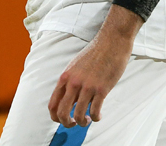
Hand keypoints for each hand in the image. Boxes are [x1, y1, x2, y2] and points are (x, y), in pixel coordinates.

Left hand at [48, 8, 139, 126]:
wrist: (112, 41)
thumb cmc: (96, 52)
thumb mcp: (76, 66)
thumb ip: (71, 81)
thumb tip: (70, 99)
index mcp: (65, 77)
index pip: (52, 104)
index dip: (55, 117)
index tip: (62, 119)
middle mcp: (74, 83)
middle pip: (62, 113)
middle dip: (66, 123)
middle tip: (74, 124)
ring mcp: (87, 86)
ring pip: (78, 115)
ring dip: (82, 122)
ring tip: (87, 120)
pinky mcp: (102, 88)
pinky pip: (95, 111)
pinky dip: (96, 118)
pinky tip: (99, 116)